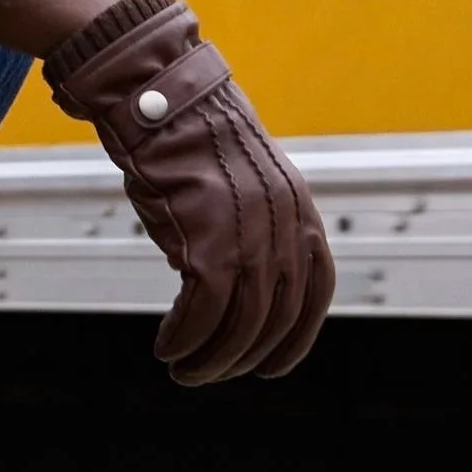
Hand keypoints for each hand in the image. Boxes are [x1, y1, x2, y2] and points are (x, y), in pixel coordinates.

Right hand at [45, 0, 333, 383]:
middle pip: (277, 319)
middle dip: (242, 359)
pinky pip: (202, 311)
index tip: (269, 367)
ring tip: (182, 370)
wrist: (155, 95)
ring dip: (210, 359)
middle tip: (206, 375)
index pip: (316, 293)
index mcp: (301, 211)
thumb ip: (247, 230)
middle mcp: (284, 226)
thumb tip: (227, 287)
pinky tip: (165, 348)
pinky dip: (184, 339)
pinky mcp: (207, 239)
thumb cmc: (184, 139)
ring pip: (241, 324)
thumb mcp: (237, 184)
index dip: (296, 340)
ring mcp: (249, 233)